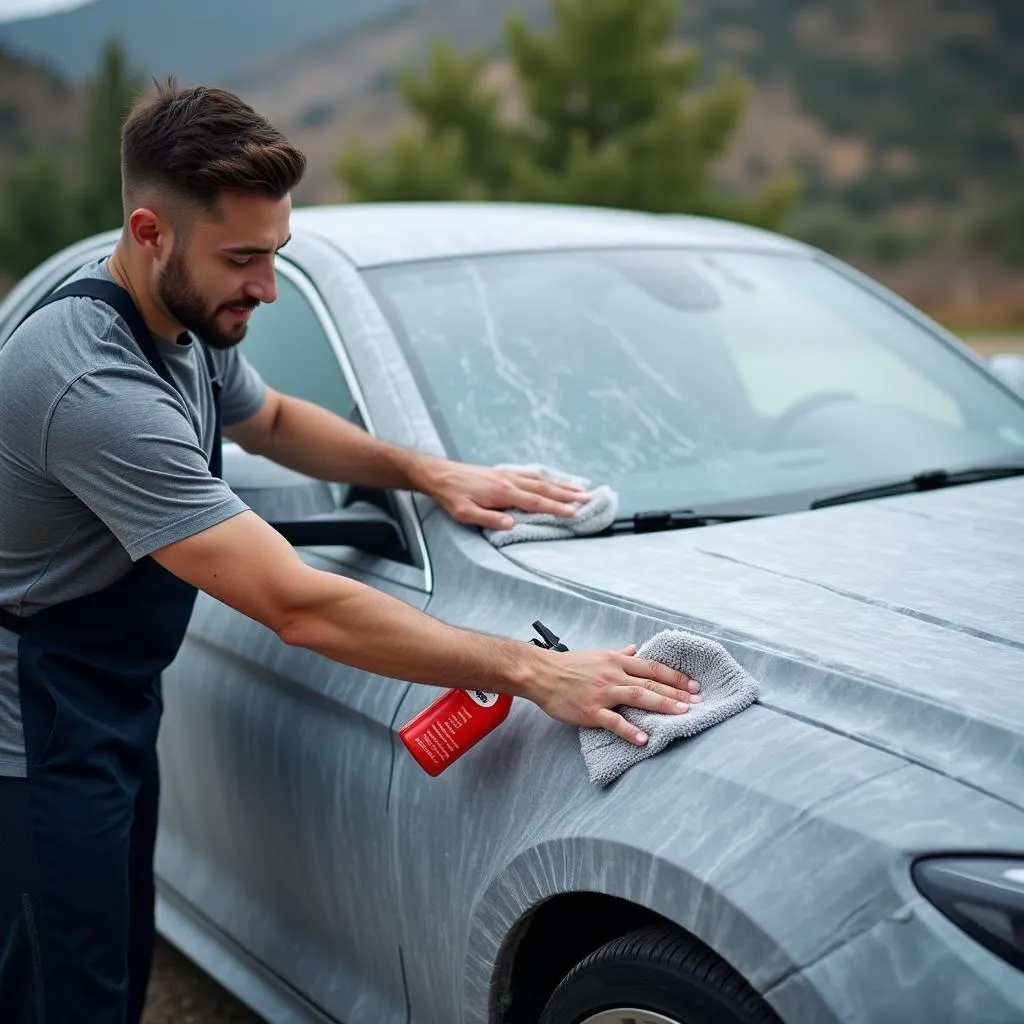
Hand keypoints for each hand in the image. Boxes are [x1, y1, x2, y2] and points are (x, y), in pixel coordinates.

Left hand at [413, 458, 589, 530]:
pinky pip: (532, 474)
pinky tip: (556, 480)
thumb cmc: (452, 497)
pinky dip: (548, 477)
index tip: (574, 512)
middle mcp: (510, 480)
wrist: (440, 474)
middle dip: (568, 494)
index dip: (555, 507)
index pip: (535, 502)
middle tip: (588, 499)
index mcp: (502, 492)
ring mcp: (509, 474)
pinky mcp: (505, 472)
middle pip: (544, 488)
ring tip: (581, 489)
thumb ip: (489, 519)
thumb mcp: (465, 514)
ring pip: (541, 479)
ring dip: (562, 484)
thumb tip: (512, 524)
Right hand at [526, 645, 701, 745]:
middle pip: (652, 683)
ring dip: (663, 705)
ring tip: (683, 714)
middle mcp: (614, 674)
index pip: (653, 668)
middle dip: (677, 692)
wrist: (541, 673)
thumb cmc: (568, 665)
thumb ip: (619, 654)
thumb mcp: (597, 654)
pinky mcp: (590, 710)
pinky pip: (614, 721)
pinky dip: (630, 730)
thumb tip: (635, 649)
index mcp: (617, 661)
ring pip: (639, 698)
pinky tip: (645, 738)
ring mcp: (603, 693)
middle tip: (698, 701)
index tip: (693, 685)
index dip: (676, 676)